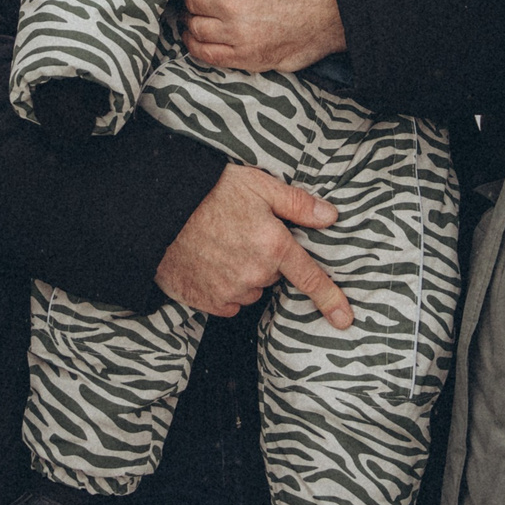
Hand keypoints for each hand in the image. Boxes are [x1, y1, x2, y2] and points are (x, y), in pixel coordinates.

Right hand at [154, 164, 352, 328]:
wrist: (158, 211)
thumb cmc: (209, 192)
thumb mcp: (258, 185)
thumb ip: (297, 204)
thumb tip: (331, 216)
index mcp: (273, 245)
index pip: (309, 278)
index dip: (330, 299)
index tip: (346, 320)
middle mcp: (255, 274)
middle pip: (272, 276)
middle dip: (262, 258)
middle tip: (239, 232)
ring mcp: (229, 291)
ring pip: (249, 289)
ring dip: (242, 274)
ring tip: (218, 246)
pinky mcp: (206, 301)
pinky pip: (226, 302)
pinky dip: (221, 287)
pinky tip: (207, 263)